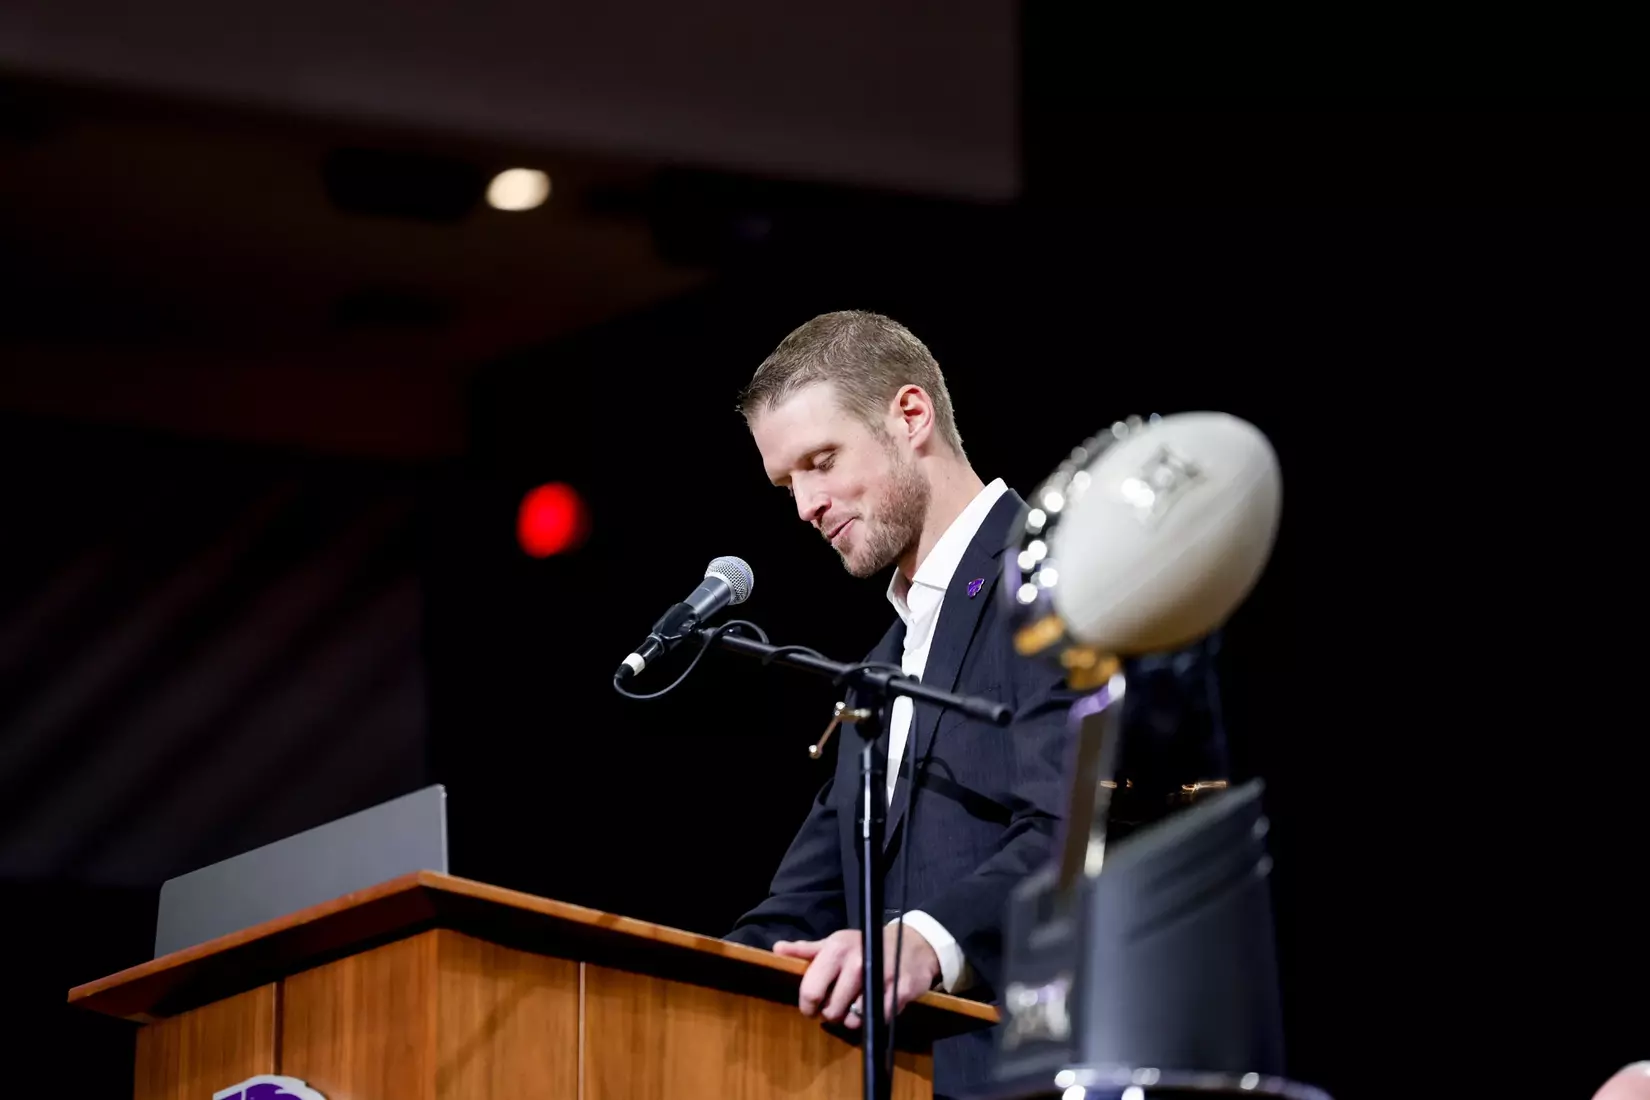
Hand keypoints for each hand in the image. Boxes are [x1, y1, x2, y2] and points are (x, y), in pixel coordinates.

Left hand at [774, 924, 941, 1028]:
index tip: (811, 1008)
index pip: (811, 990)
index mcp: (836, 950)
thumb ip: (806, 950)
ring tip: (854, 1007)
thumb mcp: (835, 943)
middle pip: (832, 1010)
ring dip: (852, 1020)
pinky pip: (877, 1020)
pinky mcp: (900, 991)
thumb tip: (777, 949)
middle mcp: (857, 963)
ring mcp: (880, 977)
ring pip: (854, 1020)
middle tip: (836, 1007)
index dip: (808, 1006)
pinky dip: (873, 1019)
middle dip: (831, 1014)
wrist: (911, 943)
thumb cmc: (864, 945)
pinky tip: (873, 1006)